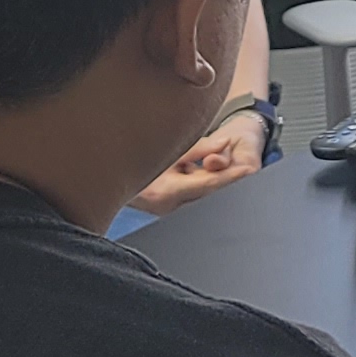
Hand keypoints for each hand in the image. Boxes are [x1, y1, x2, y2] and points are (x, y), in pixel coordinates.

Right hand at [127, 119, 263, 213]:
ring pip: (203, 196)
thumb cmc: (134, 159)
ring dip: (214, 181)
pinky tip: (205, 174)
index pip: (208, 185)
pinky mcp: (170, 210)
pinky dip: (203, 185)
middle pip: (210, 194)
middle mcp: (169, 207)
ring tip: (224, 171)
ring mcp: (169, 212)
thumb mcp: (169, 151)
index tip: (248, 170)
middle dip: (228, 181)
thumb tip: (225, 144)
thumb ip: (199, 149)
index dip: (230, 177)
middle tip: (247, 169)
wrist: (106, 176)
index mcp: (167, 192)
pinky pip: (194, 197)